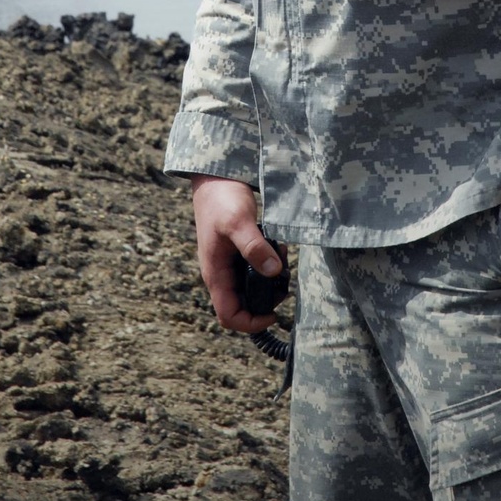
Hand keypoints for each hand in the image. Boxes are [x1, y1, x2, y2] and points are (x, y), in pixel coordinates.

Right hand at [190, 175, 283, 333]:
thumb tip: (274, 272)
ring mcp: (229, 263)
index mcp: (216, 274)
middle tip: (284, 285)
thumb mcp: (238, 222)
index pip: (228, 316)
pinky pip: (254, 269)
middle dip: (265, 302)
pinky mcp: (238, 251)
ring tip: (283, 266)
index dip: (250, 323)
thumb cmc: (222, 199)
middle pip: (242, 305)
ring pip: (250, 288)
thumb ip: (254, 247)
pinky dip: (268, 266)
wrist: (215, 177)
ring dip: (269, 283)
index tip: (273, 314)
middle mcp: (221, 273)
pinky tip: (278, 251)